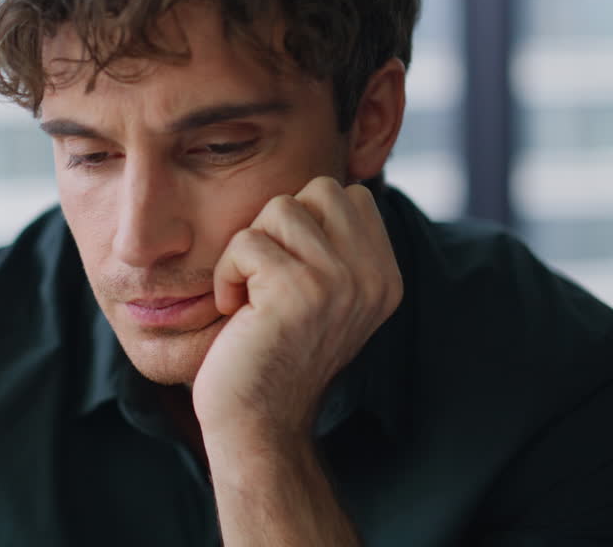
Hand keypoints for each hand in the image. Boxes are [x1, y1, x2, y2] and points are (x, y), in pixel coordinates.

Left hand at [192, 176, 401, 443]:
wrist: (257, 423)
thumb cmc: (273, 353)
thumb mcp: (321, 295)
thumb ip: (334, 245)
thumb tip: (316, 188)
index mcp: (385, 276)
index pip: (348, 194)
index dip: (304, 222)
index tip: (289, 274)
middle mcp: (372, 278)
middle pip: (318, 190)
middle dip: (278, 226)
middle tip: (267, 277)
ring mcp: (339, 283)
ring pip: (279, 209)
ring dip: (249, 250)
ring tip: (251, 295)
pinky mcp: (297, 291)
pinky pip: (245, 242)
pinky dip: (227, 274)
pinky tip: (236, 313)